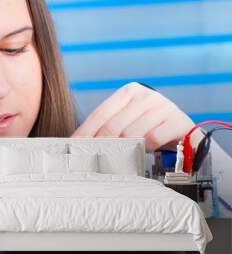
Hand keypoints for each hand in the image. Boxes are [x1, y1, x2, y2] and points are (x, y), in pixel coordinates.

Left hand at [72, 82, 198, 151]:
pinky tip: (143, 152)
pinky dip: (144, 149)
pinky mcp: (176, 120)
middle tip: (90, 160)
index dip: (84, 132)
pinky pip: (152, 139)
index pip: (100, 114)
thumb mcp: (127, 120)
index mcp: (128, 92)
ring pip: (131, 134)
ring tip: (117, 160)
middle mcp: (145, 95)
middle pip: (112, 126)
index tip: (73, 147)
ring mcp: (162, 106)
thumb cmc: (148, 126)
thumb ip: (106, 127)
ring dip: (122, 150)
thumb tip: (78, 143)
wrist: (181, 129)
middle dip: (99, 146)